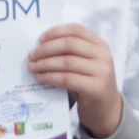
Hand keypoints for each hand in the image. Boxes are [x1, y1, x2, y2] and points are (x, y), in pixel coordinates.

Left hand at [29, 23, 122, 138]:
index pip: (76, 30)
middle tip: (31, 55)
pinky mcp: (96, 88)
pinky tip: (40, 78)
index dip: (56, 32)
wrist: (106, 108)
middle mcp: (103, 55)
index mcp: (100, 44)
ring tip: (33, 67)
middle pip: (70, 44)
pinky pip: (67, 79)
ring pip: (67, 61)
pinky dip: (51, 77)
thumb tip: (40, 46)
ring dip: (45, 64)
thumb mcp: (85, 63)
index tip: (40, 38)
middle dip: (47, 49)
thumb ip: (70, 52)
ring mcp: (101, 71)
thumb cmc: (89, 82)